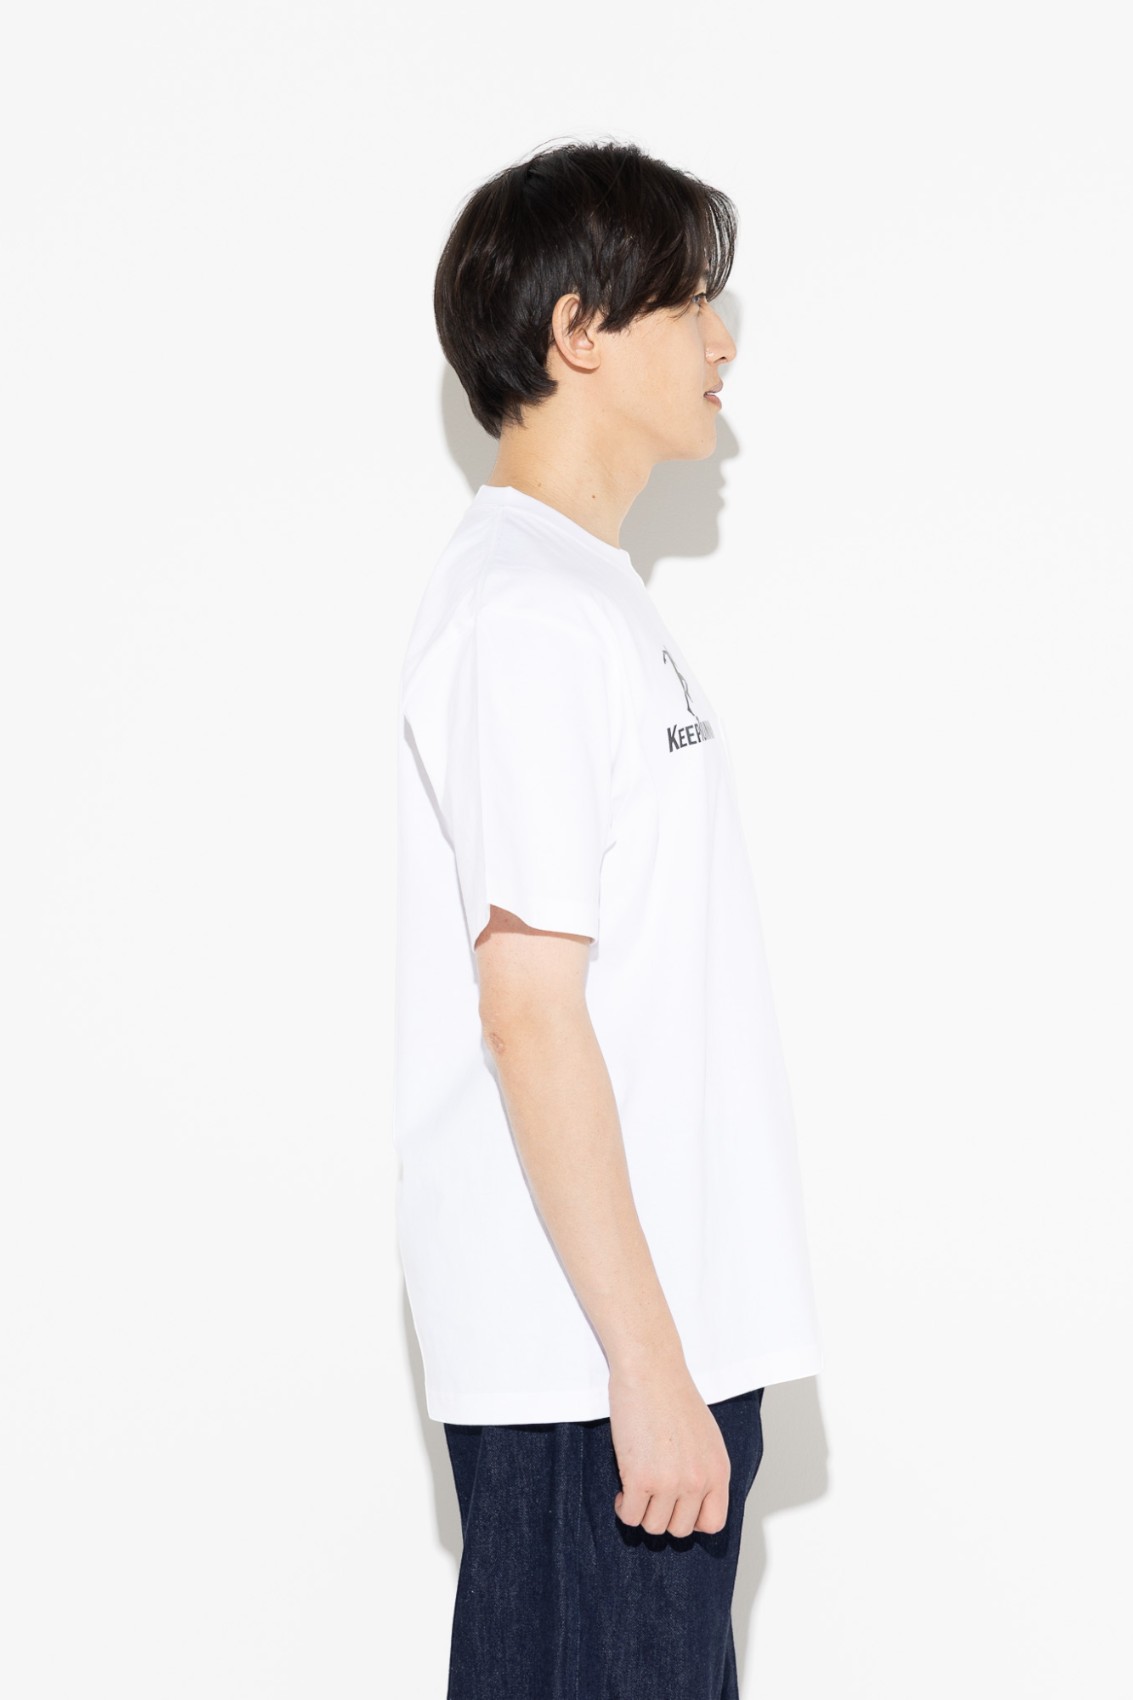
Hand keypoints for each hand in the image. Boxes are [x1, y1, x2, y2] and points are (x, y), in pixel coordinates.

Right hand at [607, 1360, 730, 1536]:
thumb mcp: (706, 1437)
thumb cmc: (673, 1395)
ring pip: (653, 1526)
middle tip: (651, 1495)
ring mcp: (670, 1483)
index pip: (713, 1523)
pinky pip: (630, 1515)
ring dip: (641, 1511)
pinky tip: (623, 1490)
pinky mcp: (640, 1478)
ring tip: (636, 1490)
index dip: (691, 1520)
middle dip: (662, 1515)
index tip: (676, 1507)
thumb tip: (691, 1500)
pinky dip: (623, 1508)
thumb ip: (704, 1471)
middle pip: (679, 1528)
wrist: (651, 1370)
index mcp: (718, 1471)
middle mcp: (698, 1481)